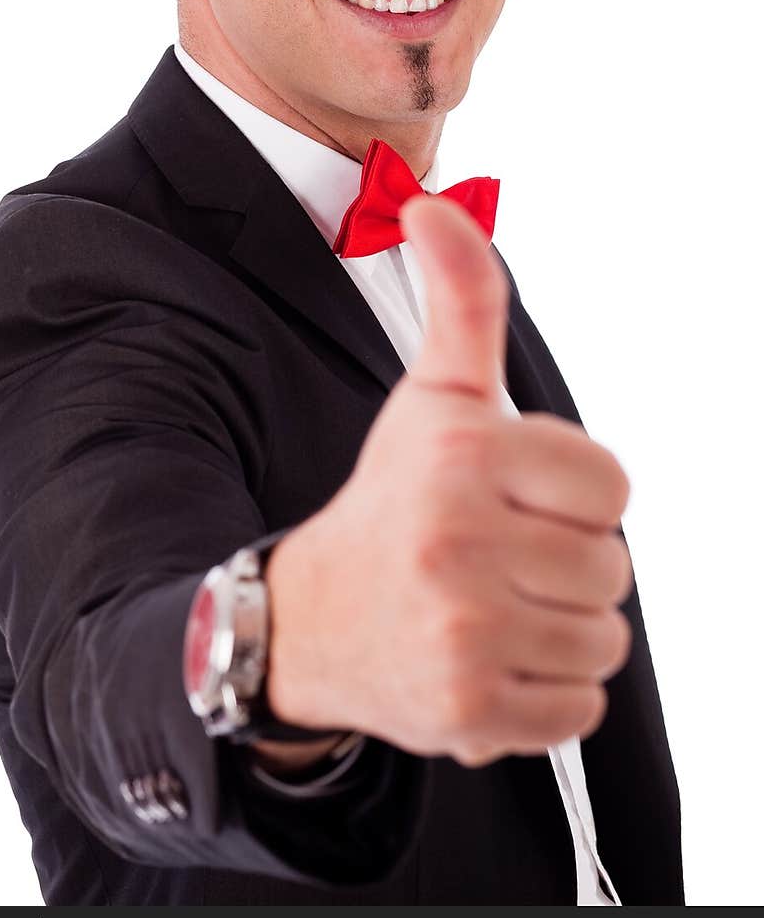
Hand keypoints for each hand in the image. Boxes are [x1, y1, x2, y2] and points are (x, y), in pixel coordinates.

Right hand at [265, 193, 632, 766]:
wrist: (305, 621)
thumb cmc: (388, 502)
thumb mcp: (430, 397)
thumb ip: (460, 298)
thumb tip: (435, 205)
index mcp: (462, 457)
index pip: (612, 485)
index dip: (572, 494)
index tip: (516, 499)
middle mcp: (459, 545)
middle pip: (611, 566)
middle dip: (565, 562)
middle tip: (497, 558)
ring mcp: (464, 635)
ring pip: (604, 638)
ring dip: (559, 628)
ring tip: (492, 607)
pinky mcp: (469, 712)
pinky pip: (580, 705)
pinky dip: (544, 691)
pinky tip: (485, 658)